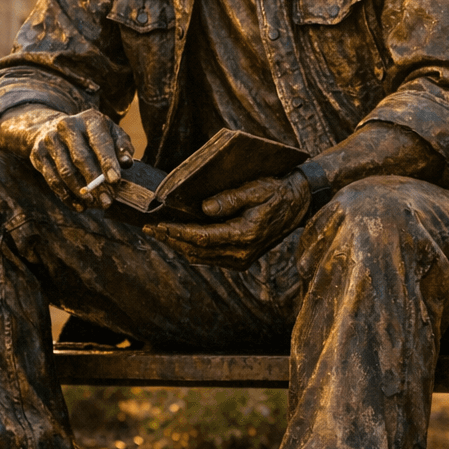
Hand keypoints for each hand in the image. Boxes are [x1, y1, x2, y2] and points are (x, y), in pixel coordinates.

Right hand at [3, 107, 135, 210]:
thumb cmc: (90, 134)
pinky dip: (67, 196)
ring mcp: (50, 140)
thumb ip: (122, 146)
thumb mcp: (109, 132)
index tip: (116, 180)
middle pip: (81, 158)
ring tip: (94, 203)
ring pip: (65, 171)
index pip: (99, 142)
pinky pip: (52, 180)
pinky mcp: (38, 154)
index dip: (107, 162)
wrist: (51, 126)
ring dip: (80, 191)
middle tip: (107, 201)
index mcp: (89, 119)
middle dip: (95, 182)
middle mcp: (67, 126)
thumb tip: (127, 163)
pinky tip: (79, 206)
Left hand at [147, 172, 310, 268]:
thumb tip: (204, 208)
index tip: (159, 224)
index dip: (178, 233)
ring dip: (179, 246)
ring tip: (159, 233)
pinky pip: (210, 258)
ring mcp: (241, 259)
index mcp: (245, 235)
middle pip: (198, 251)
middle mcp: (242, 253)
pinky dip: (192, 249)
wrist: (298, 205)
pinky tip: (180, 238)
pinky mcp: (241, 259)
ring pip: (202, 257)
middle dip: (172, 240)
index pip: (203, 238)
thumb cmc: (277, 191)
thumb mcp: (256, 189)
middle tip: (150, 229)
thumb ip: (231, 199)